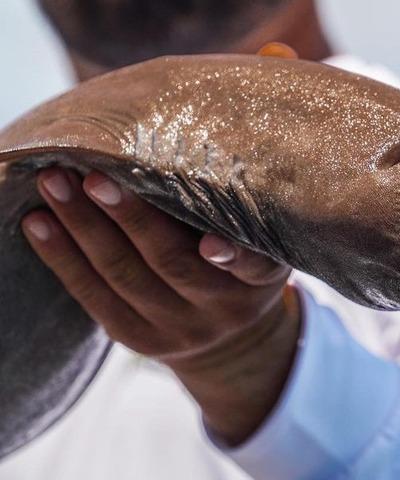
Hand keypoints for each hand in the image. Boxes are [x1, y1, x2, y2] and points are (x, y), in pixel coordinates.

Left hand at [20, 166, 301, 445]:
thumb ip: (231, 213)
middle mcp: (222, 310)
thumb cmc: (238, 263)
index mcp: (259, 280)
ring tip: (53, 184)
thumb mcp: (257, 242)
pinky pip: (94, 298)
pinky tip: (37, 223)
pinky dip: (62, 258)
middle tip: (94, 176)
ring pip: (125, 278)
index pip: (253, 266)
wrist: (230, 336)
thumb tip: (173, 152)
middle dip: (130, 218)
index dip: (232, 256)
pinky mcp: (139, 339)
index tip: (210, 243)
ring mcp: (179, 330)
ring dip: (83, 228)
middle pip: (172, 265)